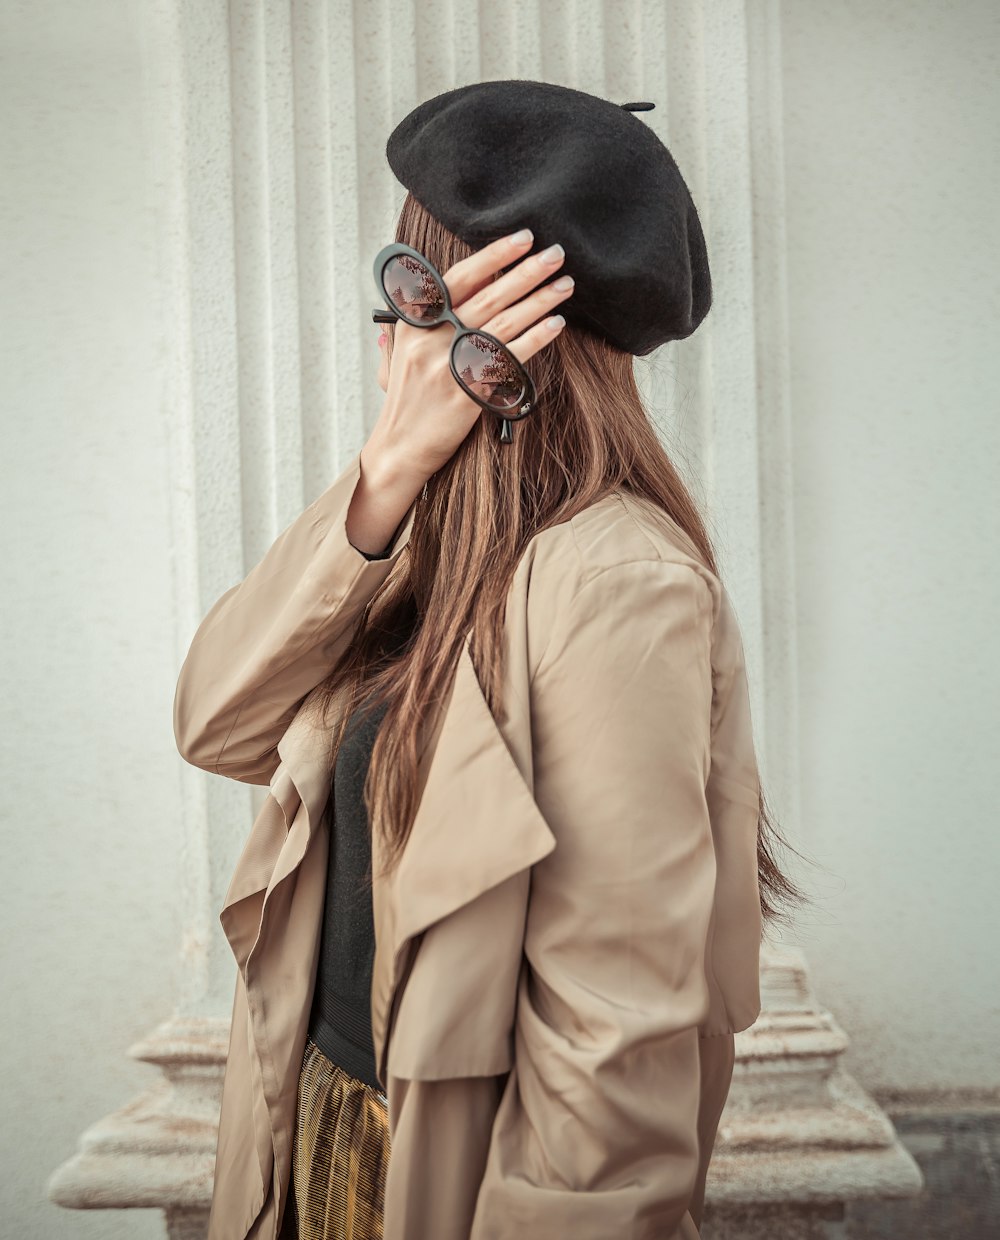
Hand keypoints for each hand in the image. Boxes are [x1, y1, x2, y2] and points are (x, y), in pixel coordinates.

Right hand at [366, 229, 573, 483]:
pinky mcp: (468, 392)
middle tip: (557, 254)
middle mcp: (432, 338)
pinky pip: (510, 358)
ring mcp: (450, 365)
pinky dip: (535, 338)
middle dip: (527, 272)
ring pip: (504, 323)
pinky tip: (556, 324)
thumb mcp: (397, 356)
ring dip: (540, 300)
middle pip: (489, 296)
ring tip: (565, 284)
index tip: (522, 238)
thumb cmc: (405, 402)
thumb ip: (412, 323)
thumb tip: (420, 295)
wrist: (399, 448)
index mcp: (415, 322)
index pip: (459, 278)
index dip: (493, 256)